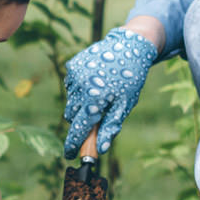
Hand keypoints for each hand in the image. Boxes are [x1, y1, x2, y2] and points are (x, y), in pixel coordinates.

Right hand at [64, 28, 157, 154]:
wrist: (128, 45)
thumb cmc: (130, 78)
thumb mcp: (125, 105)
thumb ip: (110, 127)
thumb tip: (100, 149)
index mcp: (95, 99)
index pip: (79, 128)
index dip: (73, 144)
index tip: (70, 154)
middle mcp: (81, 87)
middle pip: (72, 116)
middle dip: (81, 121)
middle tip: (96, 116)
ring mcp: (74, 75)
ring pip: (71, 102)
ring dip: (81, 104)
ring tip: (99, 93)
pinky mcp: (71, 66)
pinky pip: (70, 87)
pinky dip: (79, 89)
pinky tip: (94, 81)